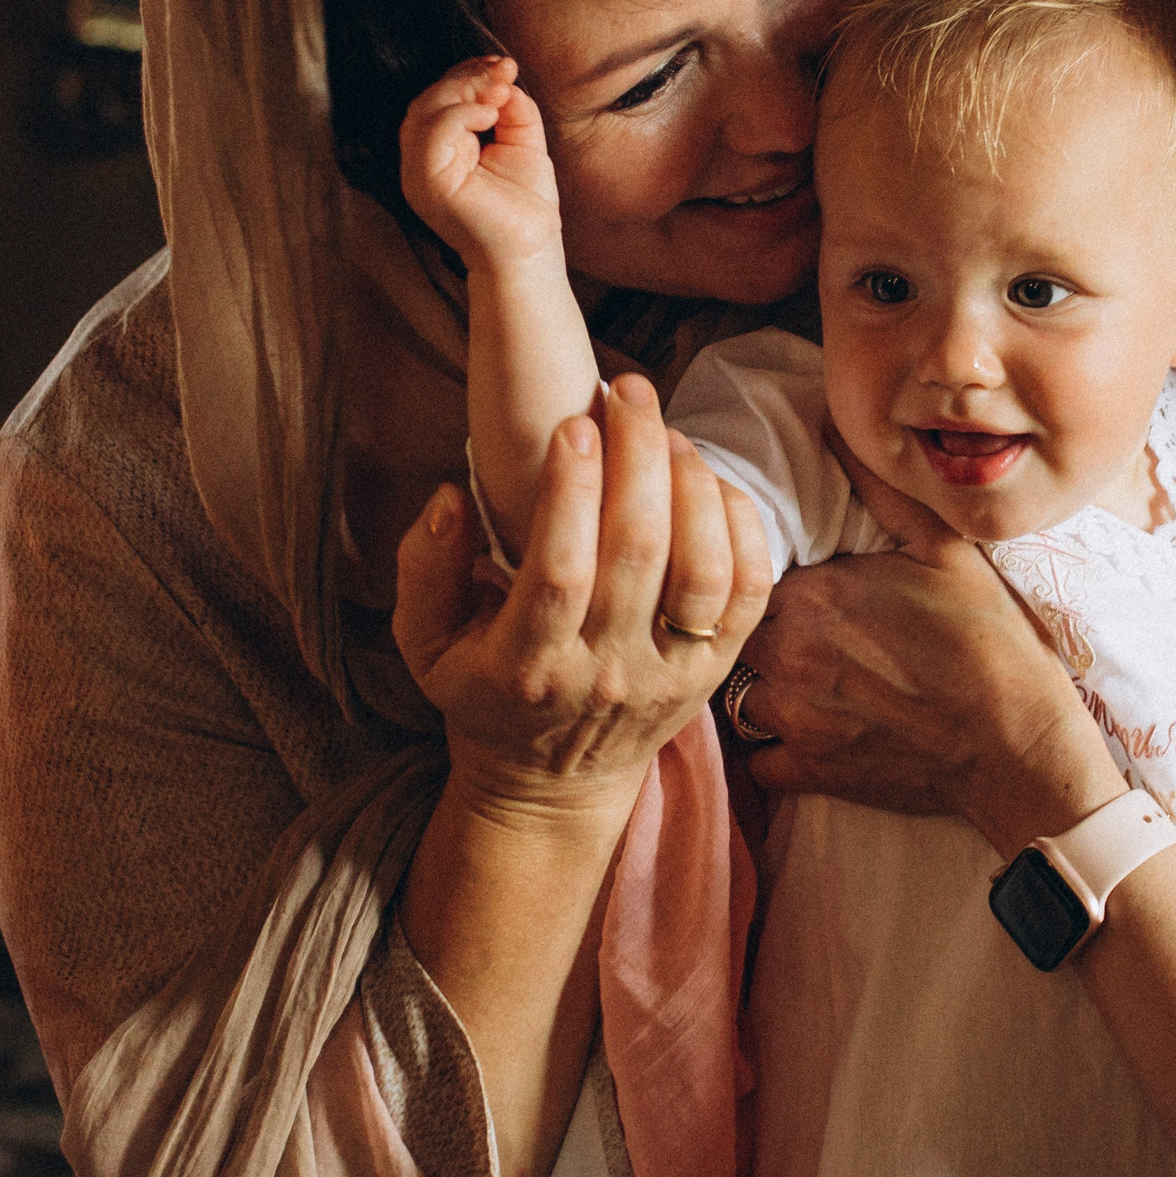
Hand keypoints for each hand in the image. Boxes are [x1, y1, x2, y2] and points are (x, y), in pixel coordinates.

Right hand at [393, 374, 772, 822]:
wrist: (554, 787)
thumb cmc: (486, 694)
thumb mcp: (424, 645)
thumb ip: (423, 569)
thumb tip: (448, 496)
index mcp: (530, 667)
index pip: (559, 573)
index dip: (569, 494)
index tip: (572, 424)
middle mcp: (608, 672)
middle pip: (640, 552)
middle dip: (638, 455)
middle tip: (626, 389)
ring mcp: (673, 673)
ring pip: (705, 568)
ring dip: (692, 483)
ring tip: (665, 430)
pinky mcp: (718, 668)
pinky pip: (752, 588)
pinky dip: (741, 523)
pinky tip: (707, 479)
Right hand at [398, 56, 563, 276]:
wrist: (530, 251)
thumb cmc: (524, 204)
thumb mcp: (521, 142)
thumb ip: (511, 108)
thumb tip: (503, 78)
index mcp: (439, 150)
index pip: (439, 100)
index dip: (466, 73)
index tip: (503, 64)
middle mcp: (421, 160)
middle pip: (428, 100)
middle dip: (467, 77)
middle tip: (503, 71)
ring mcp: (420, 173)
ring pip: (423, 112)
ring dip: (464, 90)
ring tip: (499, 90)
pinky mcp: (428, 184)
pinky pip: (431, 136)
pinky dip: (460, 115)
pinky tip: (489, 114)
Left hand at [741, 433, 1124, 856]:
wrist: (1017, 745)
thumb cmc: (988, 642)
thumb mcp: (944, 549)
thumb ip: (879, 489)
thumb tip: (834, 431)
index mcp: (812, 594)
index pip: (744, 574)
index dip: (762, 577)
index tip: (794, 584)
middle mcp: (787, 655)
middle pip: (733, 634)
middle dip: (758, 630)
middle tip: (802, 631)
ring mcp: (794, 720)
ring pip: (737, 698)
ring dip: (762, 689)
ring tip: (807, 682)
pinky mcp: (808, 773)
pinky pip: (757, 762)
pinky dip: (773, 752)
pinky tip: (811, 733)